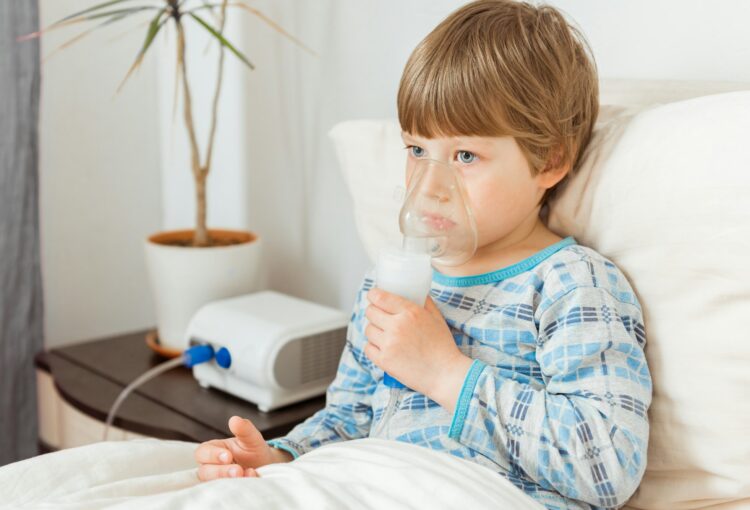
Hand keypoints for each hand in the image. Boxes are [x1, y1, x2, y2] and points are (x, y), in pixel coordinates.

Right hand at [194, 416, 289, 481]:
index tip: (228, 456)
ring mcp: (219, 479)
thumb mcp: (251, 438)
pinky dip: (239, 486)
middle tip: (238, 470)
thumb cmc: (253, 450)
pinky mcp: (226, 489)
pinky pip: (226, 491)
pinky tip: (252, 477)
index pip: (203, 452)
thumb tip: (234, 420)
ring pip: (213, 483)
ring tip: (245, 473)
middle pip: (205, 470)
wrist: (267, 465)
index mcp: (214, 449)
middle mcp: (213, 466)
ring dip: (228, 480)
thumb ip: (244, 429)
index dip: (212, 455)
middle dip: (221, 471)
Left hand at [364, 288, 470, 402]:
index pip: (379, 297)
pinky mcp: (384, 360)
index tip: (374, 297)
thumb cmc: (443, 346)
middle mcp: (397, 326)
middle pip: (370, 312)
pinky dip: (373, 347)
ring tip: (385, 335)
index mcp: (410, 312)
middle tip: (380, 316)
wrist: (445, 374)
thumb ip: (425, 302)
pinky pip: (368, 348)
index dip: (373, 295)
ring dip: (375, 330)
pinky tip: (384, 348)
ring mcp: (389, 344)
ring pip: (368, 330)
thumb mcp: (437, 318)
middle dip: (374, 312)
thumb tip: (415, 292)